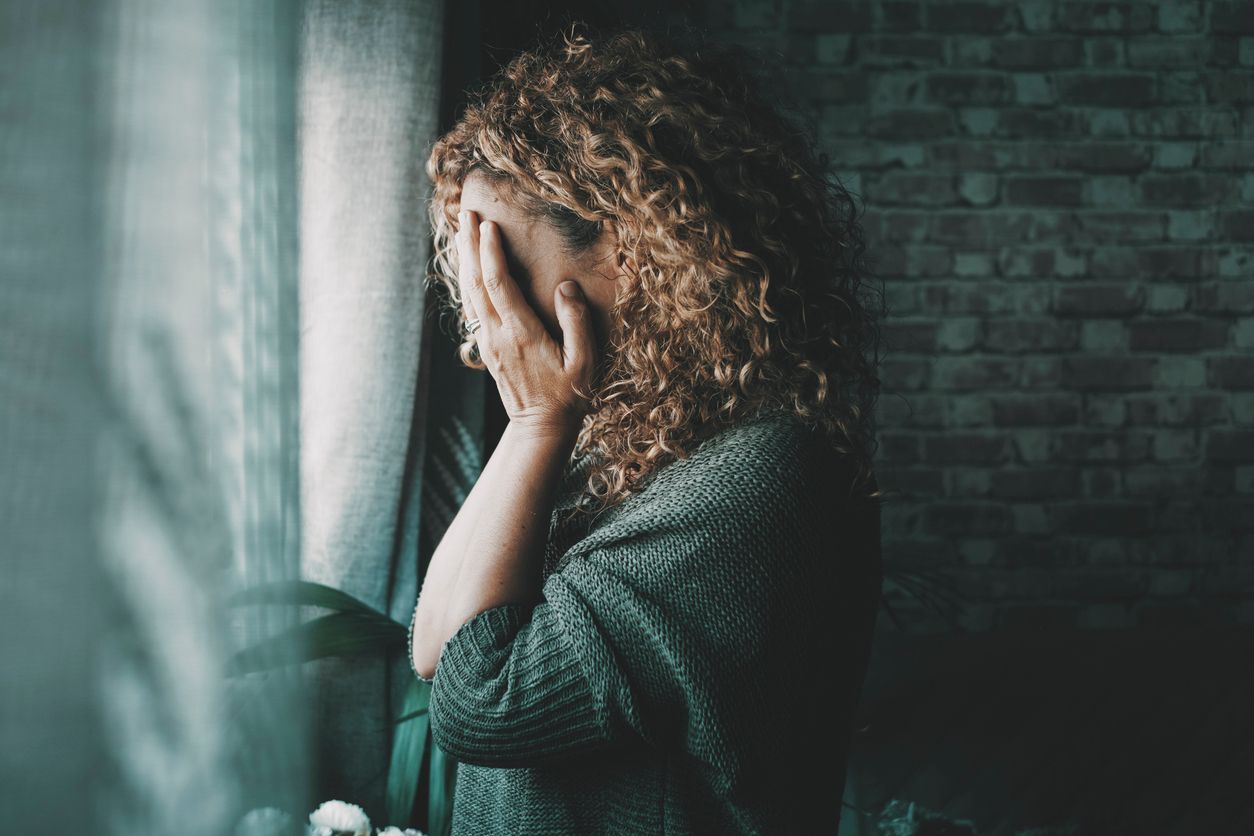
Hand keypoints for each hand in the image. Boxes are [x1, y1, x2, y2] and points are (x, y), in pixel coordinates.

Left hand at [456, 209, 597, 435]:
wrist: (541, 427)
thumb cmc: (569, 394)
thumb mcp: (584, 361)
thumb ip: (576, 322)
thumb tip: (565, 287)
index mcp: (521, 333)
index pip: (499, 284)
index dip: (490, 252)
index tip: (488, 225)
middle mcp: (498, 335)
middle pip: (476, 282)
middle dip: (469, 245)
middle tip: (466, 213)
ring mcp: (488, 342)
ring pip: (468, 293)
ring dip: (463, 260)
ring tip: (460, 230)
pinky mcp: (487, 347)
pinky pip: (471, 307)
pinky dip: (466, 282)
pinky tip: (466, 267)